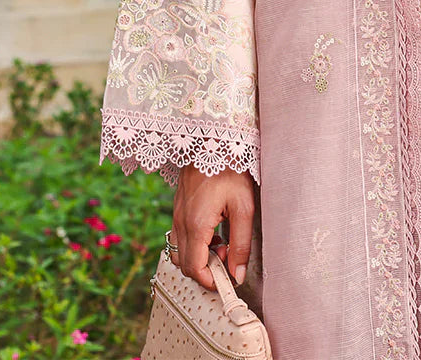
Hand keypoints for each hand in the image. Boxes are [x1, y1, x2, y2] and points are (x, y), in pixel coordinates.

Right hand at [168, 165, 256, 290]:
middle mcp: (181, 223)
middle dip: (206, 269)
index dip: (210, 281)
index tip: (227, 279)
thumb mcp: (243, 207)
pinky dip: (194, 244)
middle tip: (227, 256)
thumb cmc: (230, 169)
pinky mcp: (178, 209)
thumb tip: (238, 273)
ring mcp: (177, 215)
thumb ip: (241, 243)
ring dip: (199, 256)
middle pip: (185, 265)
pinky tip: (213, 230)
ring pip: (180, 253)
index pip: (195, 269)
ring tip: (221, 242)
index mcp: (196, 225)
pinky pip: (180, 238)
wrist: (213, 141)